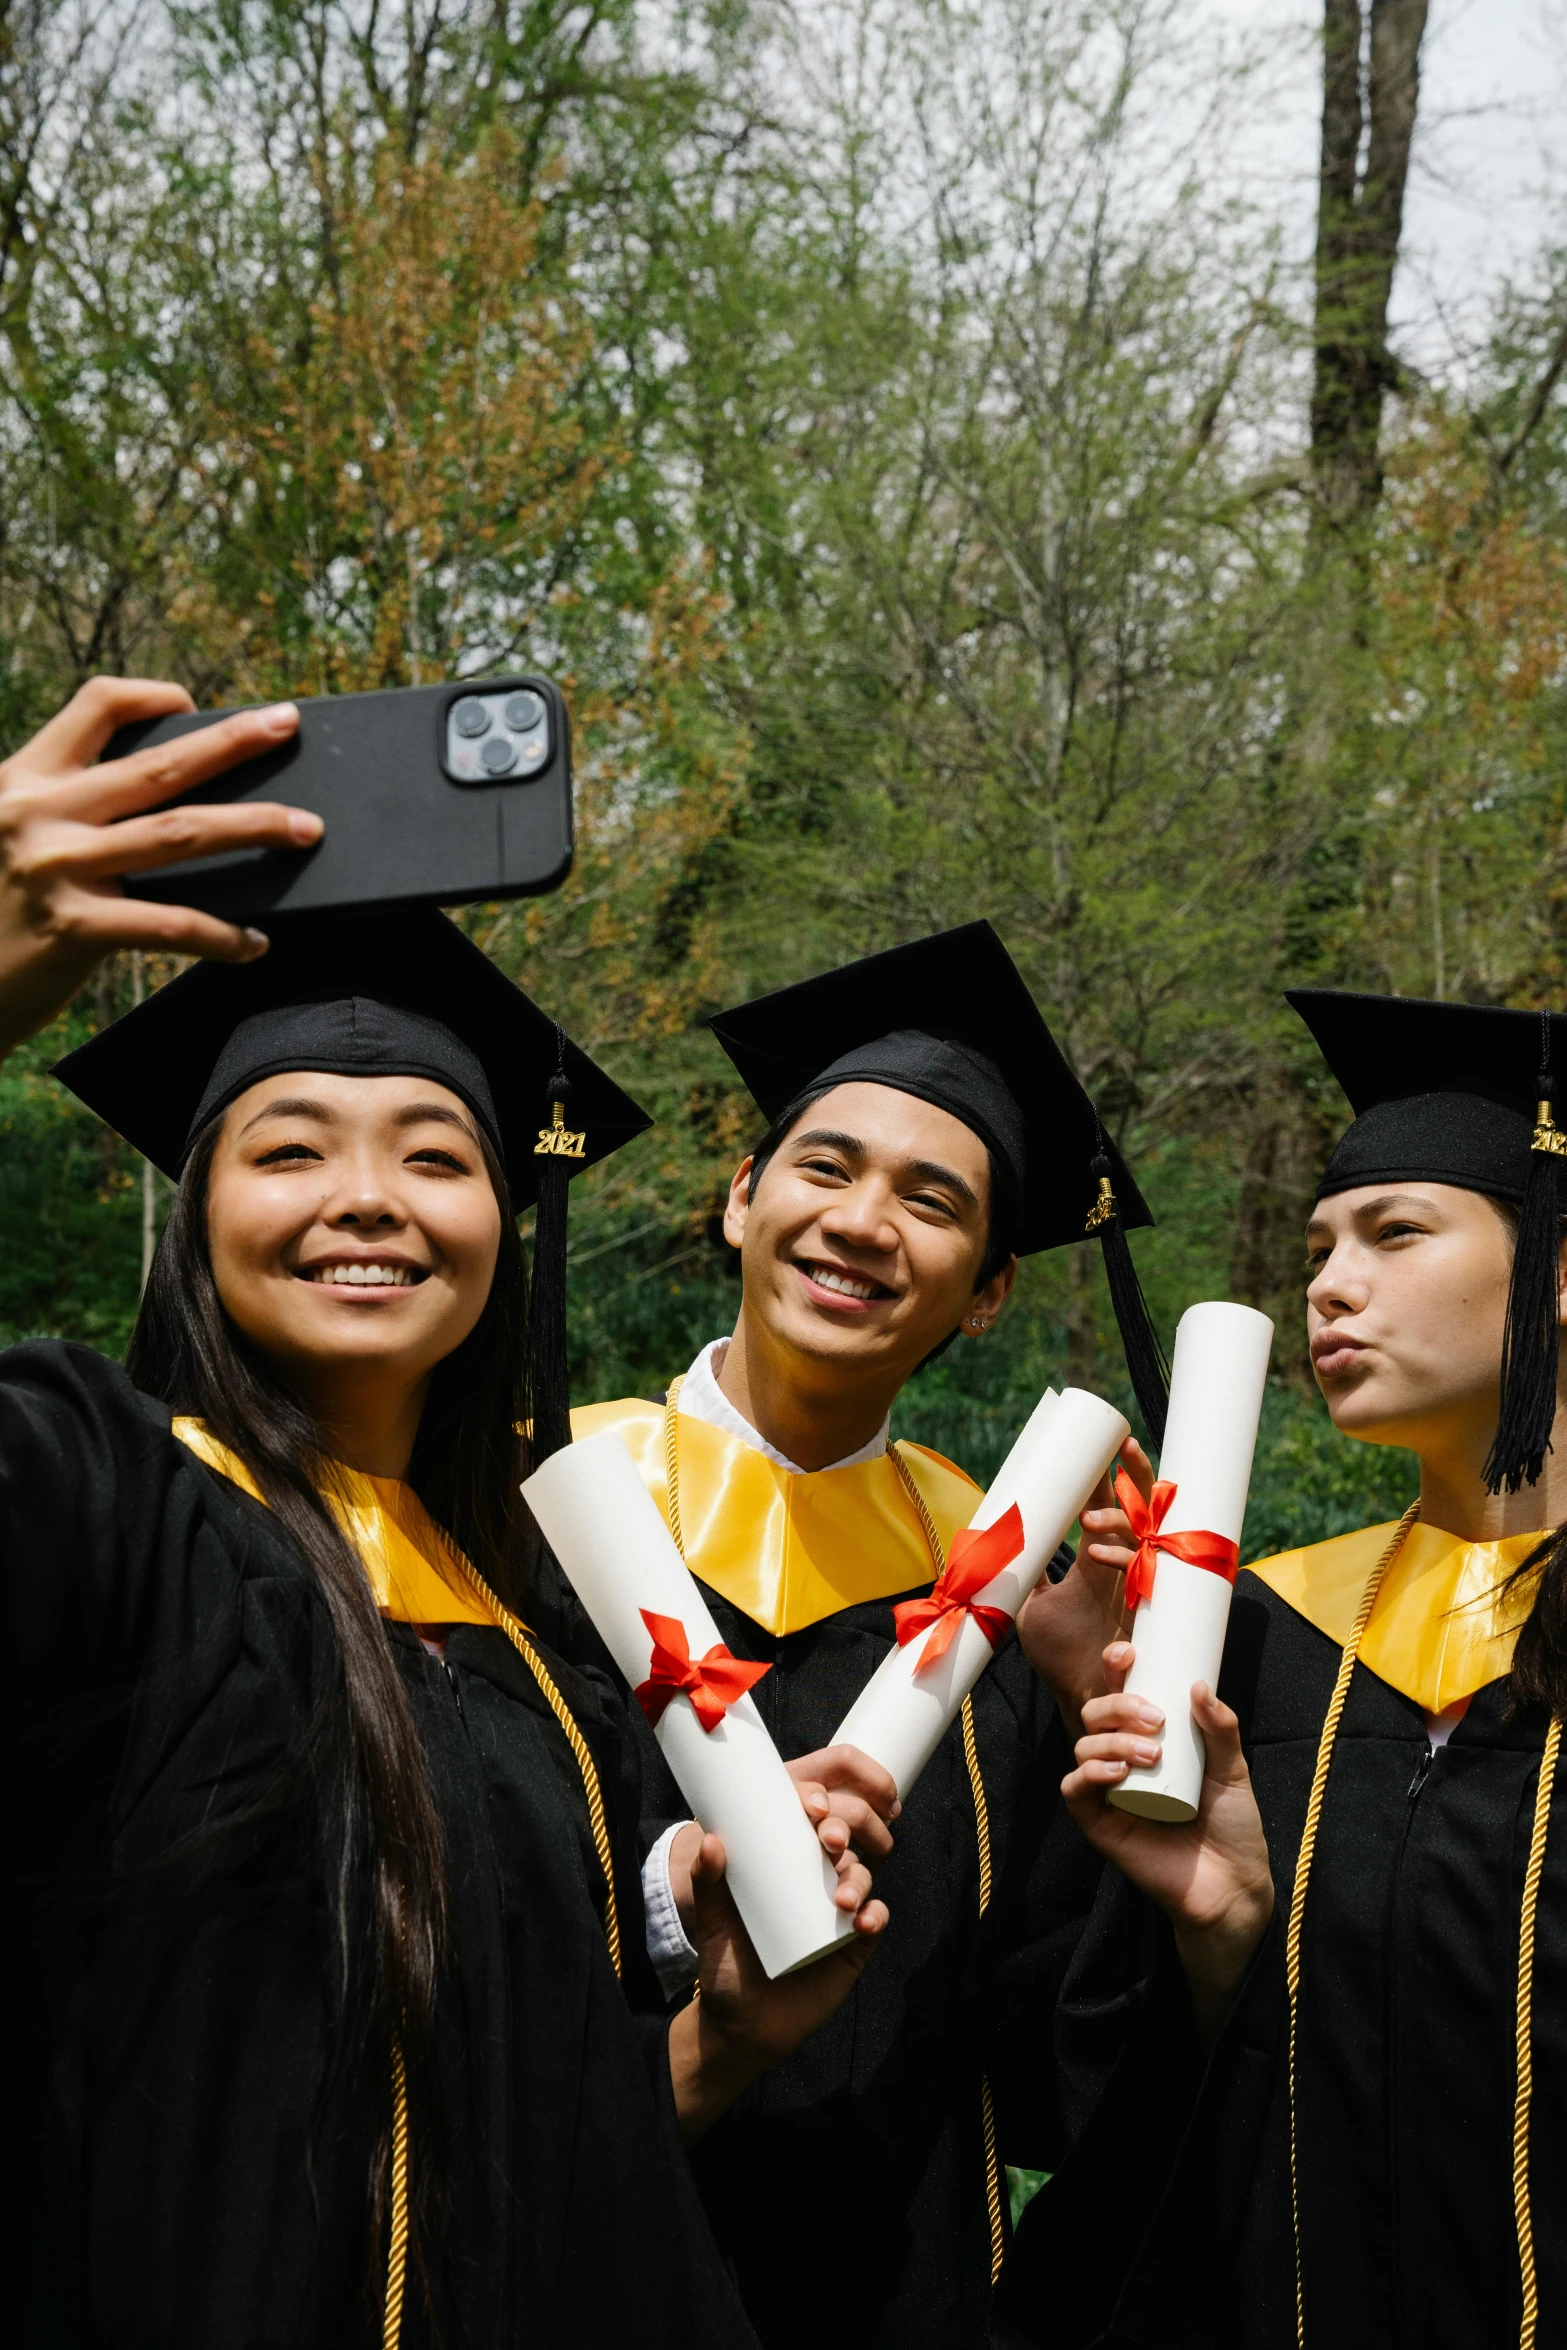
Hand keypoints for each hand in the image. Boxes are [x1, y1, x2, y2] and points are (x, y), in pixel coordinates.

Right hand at [0, 676, 319, 1056]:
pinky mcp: (72, 929)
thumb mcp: (10, 837)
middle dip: (233, 742)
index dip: (150, 695)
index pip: (95, 707)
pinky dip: (221, 936)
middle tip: (288, 724)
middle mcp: (38, 812)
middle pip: (158, 765)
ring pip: (179, 835)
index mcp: (24, 779)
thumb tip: (172, 807)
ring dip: (255, 827)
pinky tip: (254, 943)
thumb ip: (69, 813)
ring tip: (306, 829)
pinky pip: (170, 925)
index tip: (193, 705)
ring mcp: (56, 868)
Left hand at [667, 1828, 886, 2142]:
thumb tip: (711, 1840)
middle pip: (846, 1831)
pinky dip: (875, 1914)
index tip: (811, 1805)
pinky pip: (876, 1917)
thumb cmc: (724, 1964)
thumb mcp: (711, 1920)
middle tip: (829, 1839)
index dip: (819, 1797)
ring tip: (840, 1899)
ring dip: (858, 1876)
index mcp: (783, 1857)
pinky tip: (862, 1921)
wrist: (743, 2025)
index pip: (808, 1813)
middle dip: (848, 1823)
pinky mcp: (853, 1942)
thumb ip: (706, 1882)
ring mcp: (836, 1906)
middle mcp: (815, 1874)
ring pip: (862, 1872)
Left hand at [1016, 1436, 1154, 1738]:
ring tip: (1089, 1516)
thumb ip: (1022, 1575)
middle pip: (1141, 1510)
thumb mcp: (1029, 1606)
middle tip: (1124, 1449)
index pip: (1107, 1504)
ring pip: (1143, 1535)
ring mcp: (1136, 1586)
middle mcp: (1122, 1566)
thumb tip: (996, 1543)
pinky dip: (1120, 1555)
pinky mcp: (1144, 1611)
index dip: (1110, 1474)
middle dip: (1137, 1477)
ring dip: (1118, 1519)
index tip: (1111, 1439)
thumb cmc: (1058, 1653)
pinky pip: (1142, 1572)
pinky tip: (1094, 1548)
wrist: (1077, 1696)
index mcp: (1097, 1558)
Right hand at [1062, 1640, 1273, 2039]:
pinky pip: (1074, 1789)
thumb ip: (1220, 1729)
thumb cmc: (1232, 1826)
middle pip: (1095, 1713)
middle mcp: (1123, 1758)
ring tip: (1151, 1754)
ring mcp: (1109, 1790)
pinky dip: (1088, 1773)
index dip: (1114, 1668)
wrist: (1232, 1885)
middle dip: (1118, 1705)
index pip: (1120, 1693)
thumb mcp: (1233, 1769)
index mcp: (1150, 1738)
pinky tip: (1115, 1770)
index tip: (1129, 1654)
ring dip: (1111, 1739)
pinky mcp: (1100, 1823)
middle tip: (1157, 1719)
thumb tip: (1200, 1685)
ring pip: (1083, 1746)